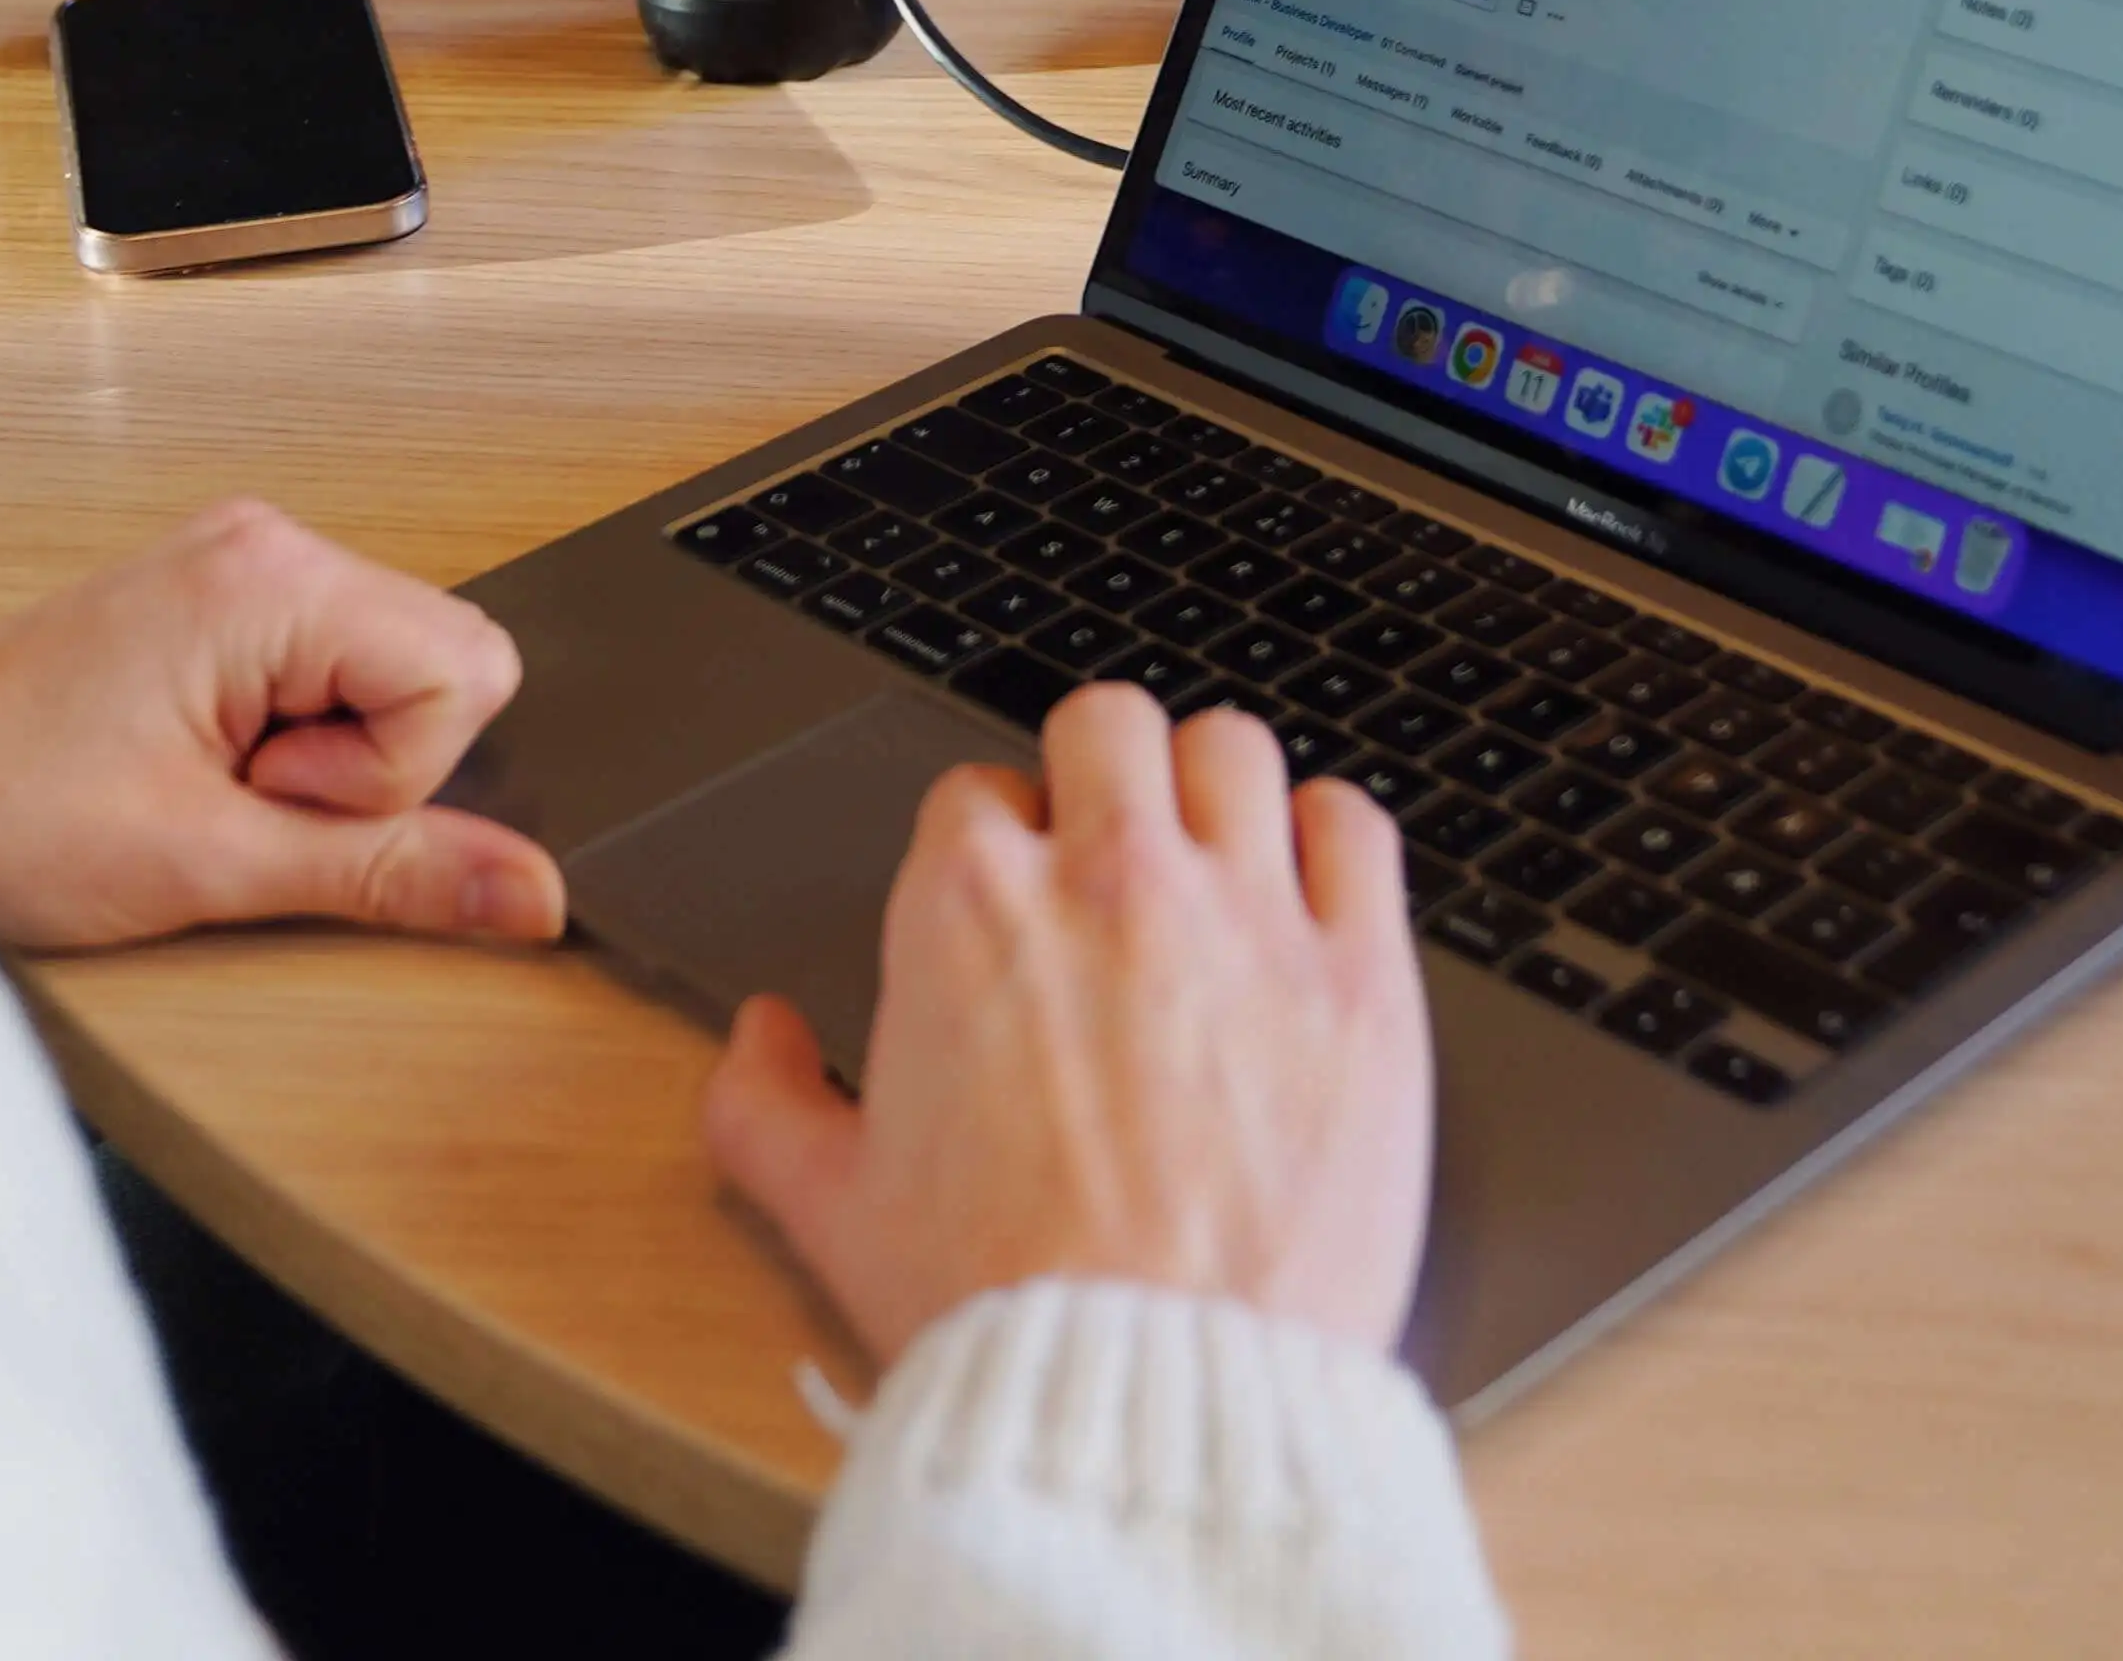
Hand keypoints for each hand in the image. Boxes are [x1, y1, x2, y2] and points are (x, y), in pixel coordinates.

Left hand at [0, 498, 565, 954]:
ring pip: (397, 674)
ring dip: (329, 755)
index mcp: (273, 576)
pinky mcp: (222, 604)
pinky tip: (207, 763)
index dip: (386, 773)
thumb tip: (531, 891)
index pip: (465, 672)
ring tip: (212, 779)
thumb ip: (393, 871)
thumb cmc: (4, 813)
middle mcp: (268, 544)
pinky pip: (337, 674)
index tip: (269, 793)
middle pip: (446, 664)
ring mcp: (244, 567)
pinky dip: (296, 738)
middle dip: (371, 763)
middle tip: (241, 791)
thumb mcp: (215, 865)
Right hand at [699, 684, 1430, 1368]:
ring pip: (1235, 750)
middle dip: (1100, 778)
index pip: (976, 792)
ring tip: (1212, 867)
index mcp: (969, 911)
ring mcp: (1247, 916)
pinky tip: (1308, 894)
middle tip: (1110, 861)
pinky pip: (1356, 828)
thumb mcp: (832, 1212)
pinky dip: (1330, 843)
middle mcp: (1111, 881)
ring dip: (1214, 796)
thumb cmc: (1000, 1311)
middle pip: (1109, 723)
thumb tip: (762, 1037)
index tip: (1013, 907)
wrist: (1153, 1397)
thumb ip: (763, 1106)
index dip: (993, 849)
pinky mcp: (1360, 976)